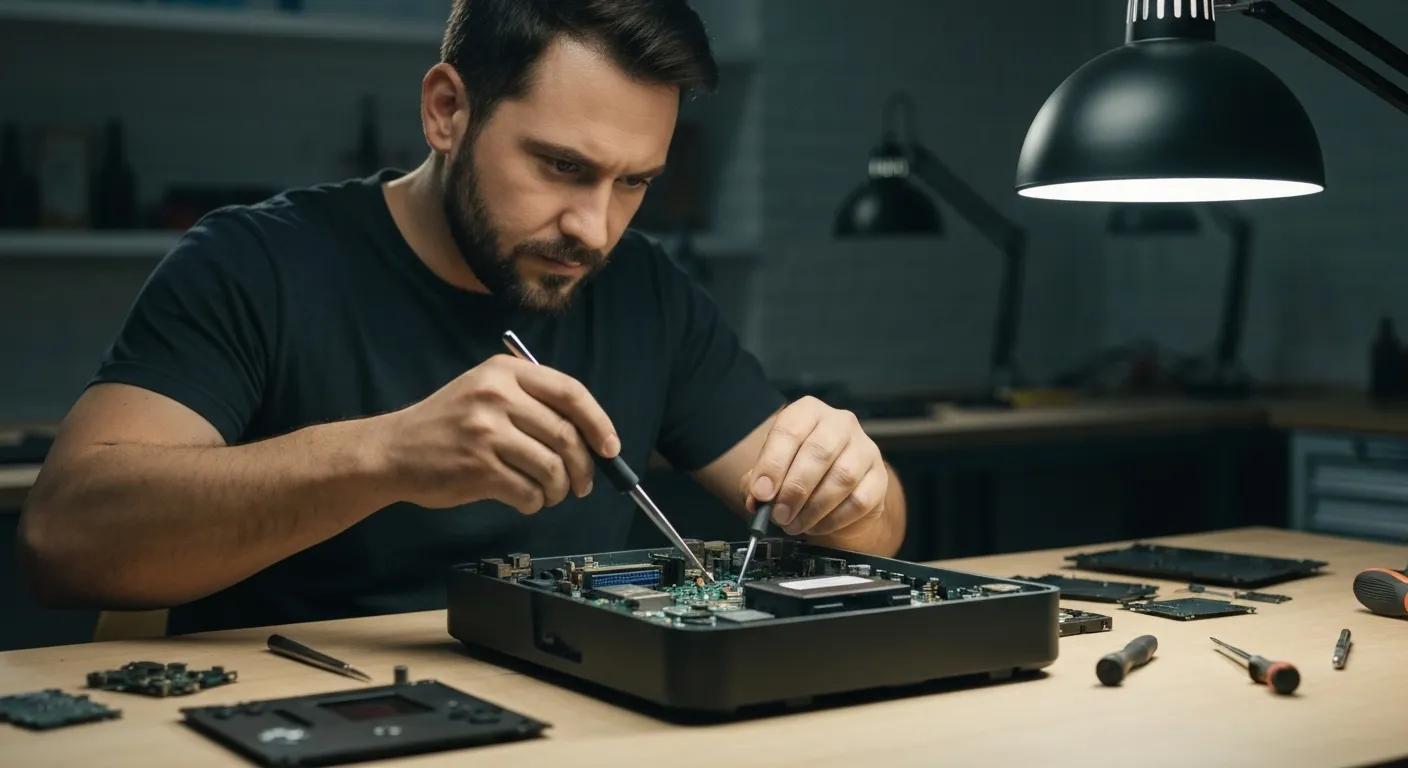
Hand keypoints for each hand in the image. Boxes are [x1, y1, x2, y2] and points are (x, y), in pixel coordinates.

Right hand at [374, 355, 618, 512]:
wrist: (393, 450)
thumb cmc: (448, 424)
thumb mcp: (486, 392)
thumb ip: (532, 403)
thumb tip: (590, 437)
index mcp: (505, 371)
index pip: (570, 392)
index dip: (598, 422)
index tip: (610, 447)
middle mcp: (497, 396)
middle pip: (566, 435)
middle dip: (583, 466)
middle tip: (583, 484)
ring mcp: (486, 432)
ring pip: (551, 467)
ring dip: (560, 489)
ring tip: (552, 494)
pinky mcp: (478, 468)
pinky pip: (528, 491)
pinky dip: (536, 502)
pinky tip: (527, 500)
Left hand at [740, 396, 886, 536]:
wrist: (834, 490)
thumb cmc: (798, 472)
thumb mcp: (772, 471)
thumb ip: (758, 483)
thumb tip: (757, 500)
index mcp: (809, 412)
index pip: (790, 430)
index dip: (773, 463)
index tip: (761, 493)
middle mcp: (840, 423)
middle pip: (819, 452)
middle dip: (794, 489)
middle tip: (779, 514)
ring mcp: (864, 448)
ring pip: (843, 477)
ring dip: (814, 508)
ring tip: (795, 524)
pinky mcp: (879, 477)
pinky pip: (859, 501)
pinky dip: (833, 519)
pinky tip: (816, 525)